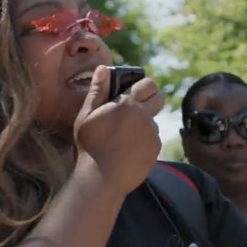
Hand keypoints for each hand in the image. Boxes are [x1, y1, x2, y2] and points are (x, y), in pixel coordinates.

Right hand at [74, 65, 164, 194]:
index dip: (143, 85)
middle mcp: (145, 117)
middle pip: (159, 98)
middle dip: (151, 98)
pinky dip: (144, 141)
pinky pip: (153, 139)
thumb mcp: (87, 116)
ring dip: (144, 124)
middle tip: (135, 108)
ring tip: (124, 136)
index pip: (147, 84)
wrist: (101, 178)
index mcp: (128, 104)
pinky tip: (128, 150)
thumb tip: (103, 68)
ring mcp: (152, 134)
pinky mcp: (155, 150)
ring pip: (153, 121)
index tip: (134, 90)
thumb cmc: (90, 145)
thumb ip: (98, 91)